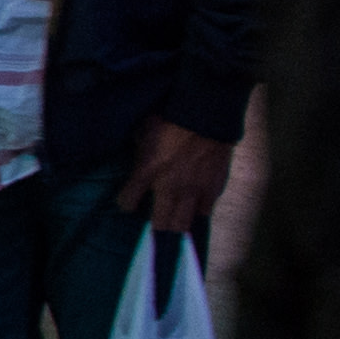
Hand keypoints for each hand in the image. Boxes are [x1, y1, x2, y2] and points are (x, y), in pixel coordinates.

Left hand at [118, 118, 232, 239]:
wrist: (207, 115)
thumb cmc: (171, 116)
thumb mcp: (145, 129)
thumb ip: (140, 146)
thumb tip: (137, 148)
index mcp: (146, 170)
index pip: (127, 202)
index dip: (126, 203)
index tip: (129, 201)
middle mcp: (168, 187)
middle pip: (160, 223)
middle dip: (156, 223)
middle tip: (157, 218)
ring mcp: (192, 191)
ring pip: (182, 224)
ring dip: (177, 222)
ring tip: (176, 217)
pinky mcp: (213, 188)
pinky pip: (205, 211)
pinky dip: (199, 209)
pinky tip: (196, 204)